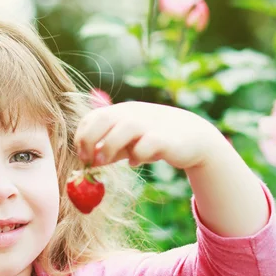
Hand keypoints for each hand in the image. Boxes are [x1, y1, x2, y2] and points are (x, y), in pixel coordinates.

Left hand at [74, 101, 220, 169]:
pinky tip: (136, 161)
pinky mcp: (166, 138)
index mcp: (120, 113)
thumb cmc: (153, 139)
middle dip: (89, 139)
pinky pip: (147, 144)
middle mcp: (133, 114)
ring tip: (105, 161)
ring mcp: (150, 124)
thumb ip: (107, 150)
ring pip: (124, 128)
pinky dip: (137, 154)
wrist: (193, 137)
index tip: (82, 155)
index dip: (82, 136)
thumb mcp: (127, 143)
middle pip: (104, 118)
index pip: (92, 117)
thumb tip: (87, 163)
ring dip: (109, 146)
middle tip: (88, 159)